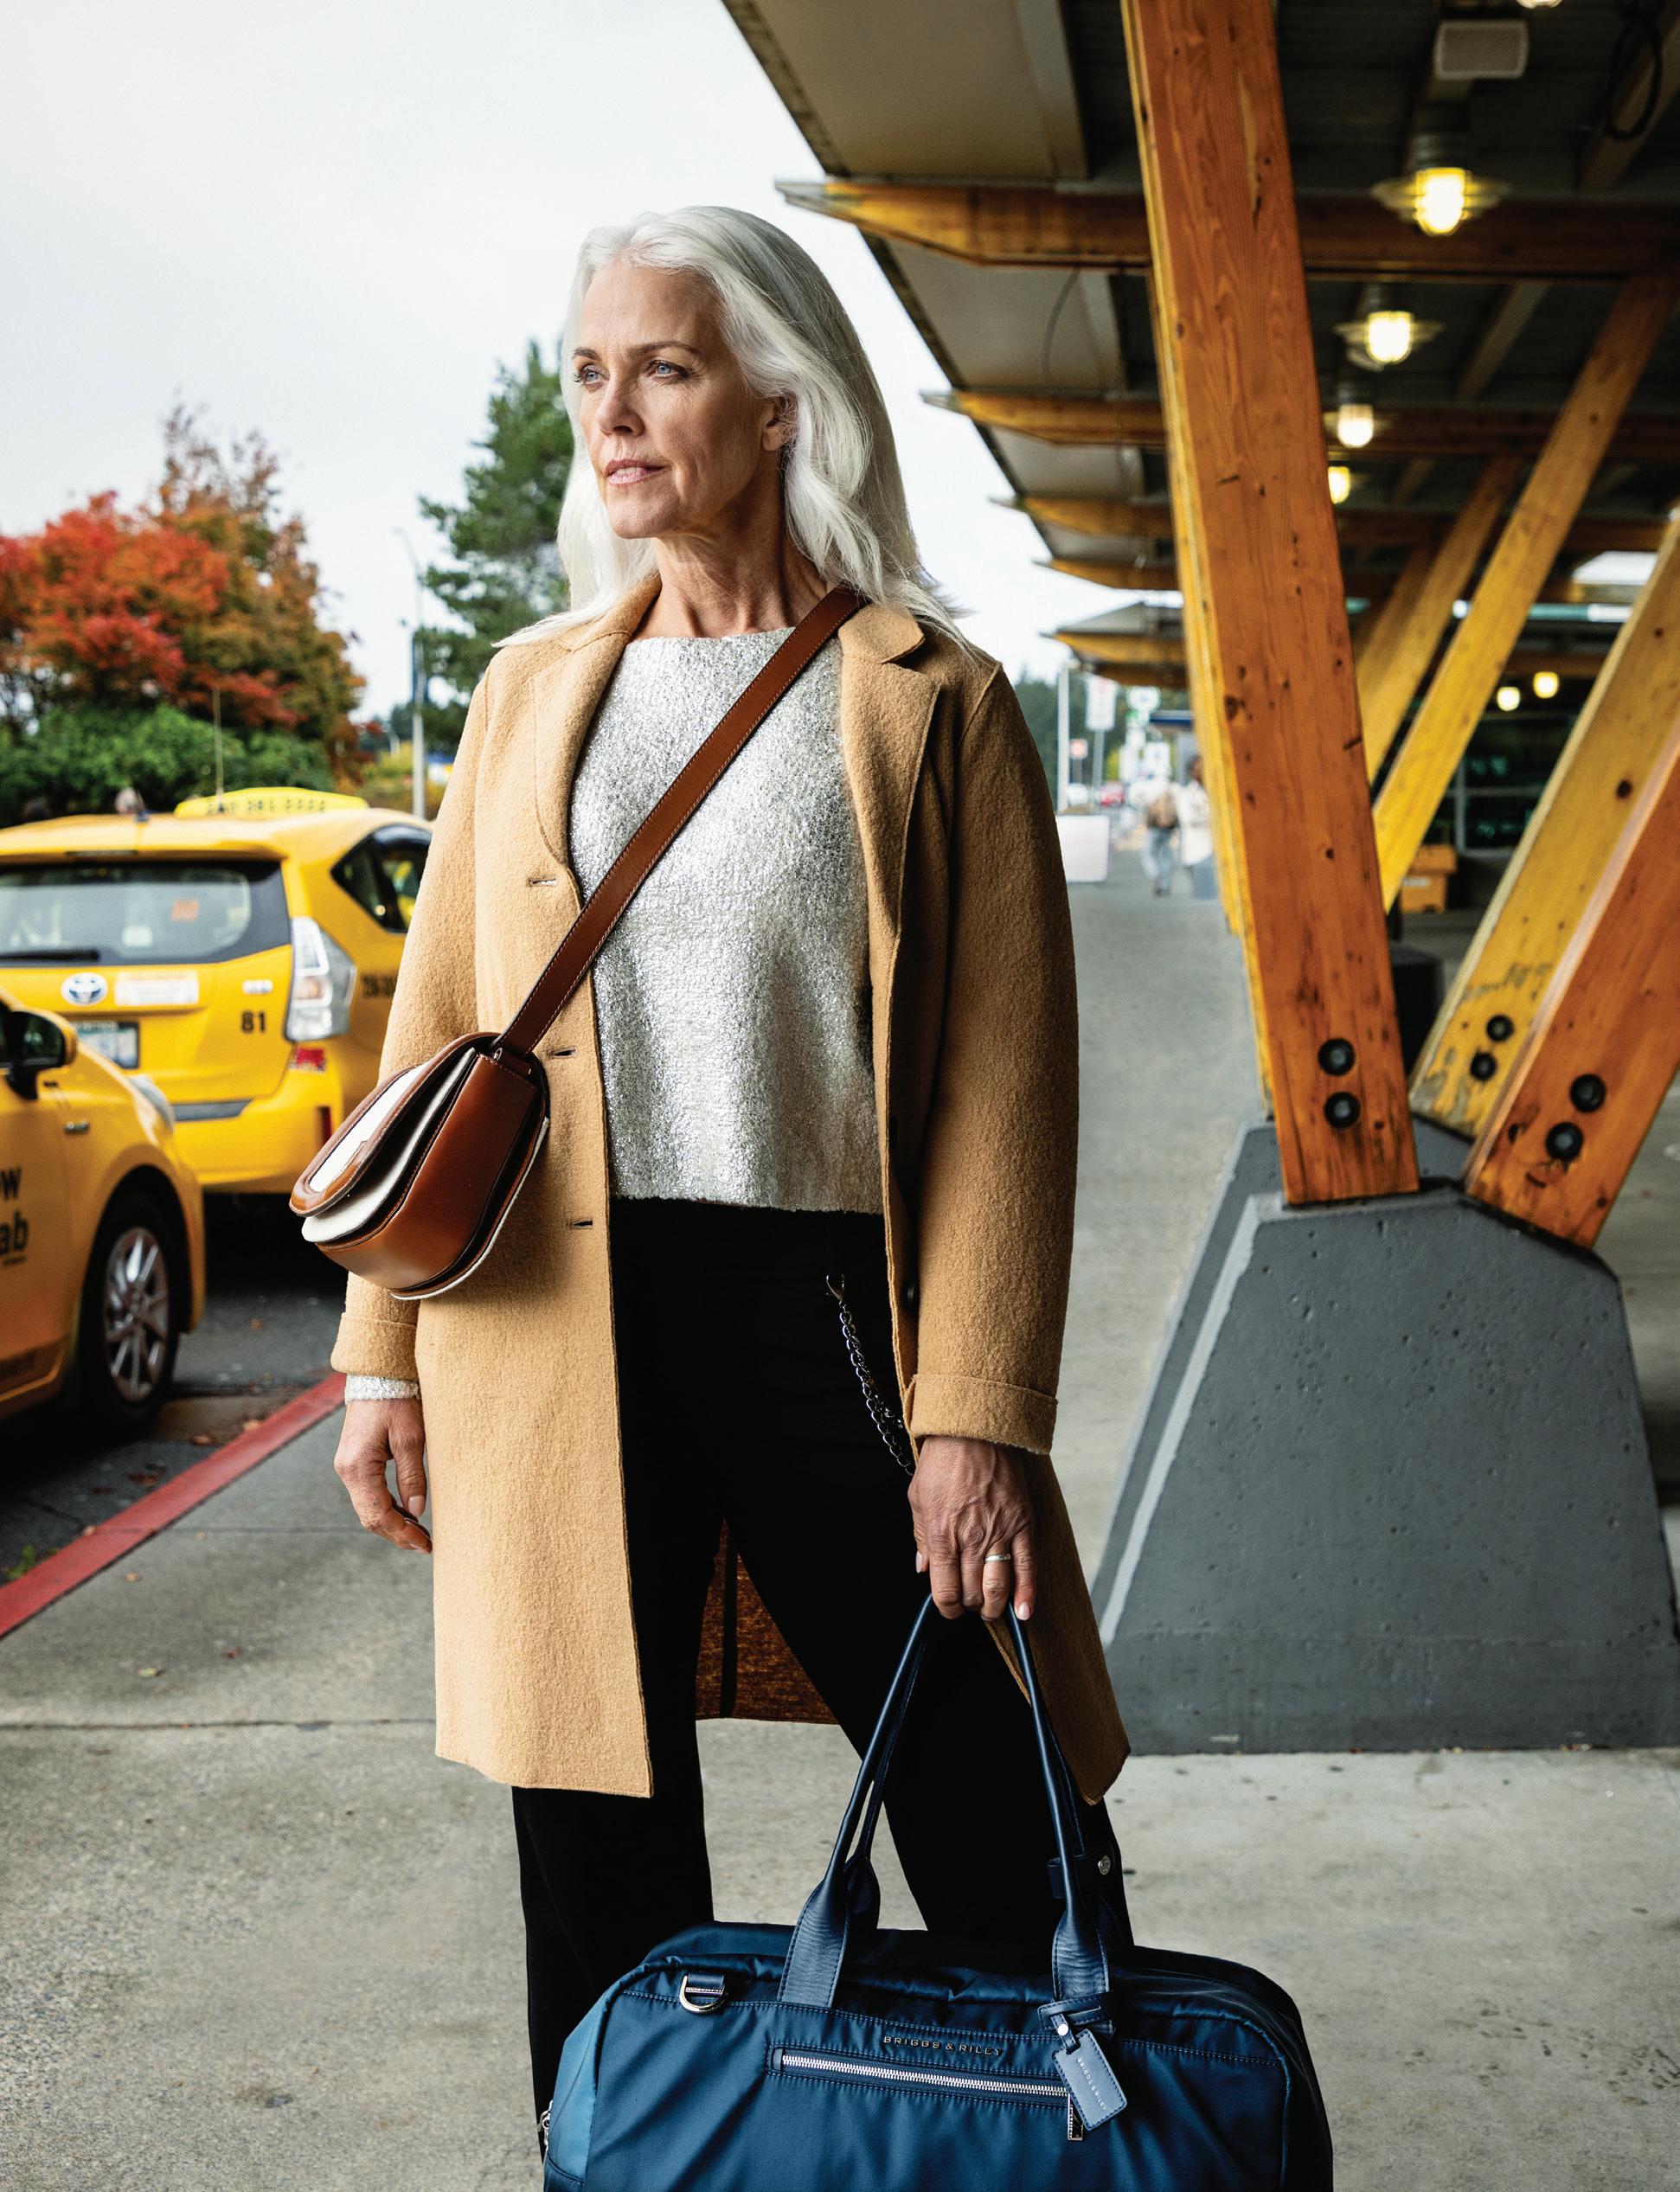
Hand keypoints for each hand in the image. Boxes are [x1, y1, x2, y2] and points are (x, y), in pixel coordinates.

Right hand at [334, 1397, 430, 1553]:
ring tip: (419, 1534)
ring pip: (367, 1507)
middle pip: (369, 1516)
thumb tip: (417, 1512)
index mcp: (359, 1467)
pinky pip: (367, 1494)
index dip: (401, 1533)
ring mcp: (347, 1466)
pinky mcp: (353, 1461)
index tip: (424, 1545)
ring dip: (391, 1523)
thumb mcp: (412, 1438)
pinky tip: (406, 1512)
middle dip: (396, 1534)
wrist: (378, 1376)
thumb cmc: (397, 1402)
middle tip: (424, 1545)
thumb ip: (413, 1476)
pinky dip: (386, 1507)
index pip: (378, 1514)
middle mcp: (347, 1470)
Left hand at [908, 1435, 1035, 1622]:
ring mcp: (999, 1533)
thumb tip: (924, 1569)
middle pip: (972, 1594)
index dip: (946, 1608)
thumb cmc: (942, 1463)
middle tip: (969, 1603)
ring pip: (999, 1587)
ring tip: (990, 1609)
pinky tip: (1023, 1611)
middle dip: (969, 1606)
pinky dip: (1027, 1593)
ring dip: (994, 1607)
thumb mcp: (917, 1500)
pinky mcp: (1022, 1524)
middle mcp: (970, 1540)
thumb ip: (920, 1539)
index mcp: (941, 1536)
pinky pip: (1027, 1567)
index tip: (948, 1608)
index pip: (945, 1592)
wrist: (973, 1433)